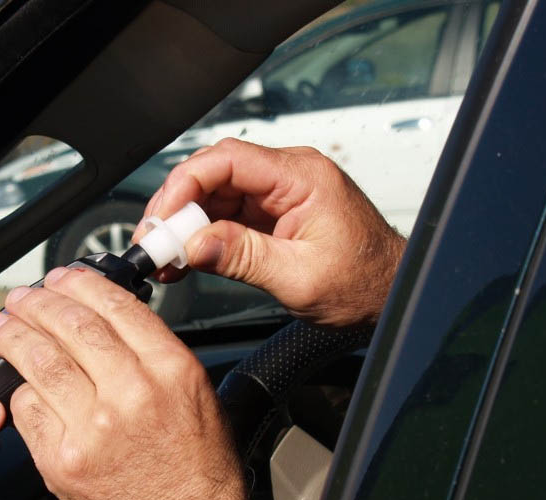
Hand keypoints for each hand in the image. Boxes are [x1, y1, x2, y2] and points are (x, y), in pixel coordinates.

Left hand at [0, 267, 248, 499]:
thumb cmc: (198, 475)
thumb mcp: (199, 399)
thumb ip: (156, 357)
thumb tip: (112, 322)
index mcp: (172, 370)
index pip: (115, 306)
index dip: (80, 284)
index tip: (63, 278)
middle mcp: (132, 392)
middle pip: (70, 325)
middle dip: (37, 302)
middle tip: (22, 297)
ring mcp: (93, 427)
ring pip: (39, 361)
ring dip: (13, 336)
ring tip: (1, 326)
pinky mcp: (63, 460)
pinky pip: (28, 410)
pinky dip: (19, 393)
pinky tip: (16, 384)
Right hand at [138, 137, 406, 325]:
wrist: (392, 294)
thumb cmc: (365, 283)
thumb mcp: (299, 277)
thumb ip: (244, 257)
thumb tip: (194, 245)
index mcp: (302, 177)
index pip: (228, 159)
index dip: (185, 184)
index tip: (162, 218)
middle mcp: (289, 176)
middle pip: (215, 173)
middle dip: (177, 206)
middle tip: (154, 241)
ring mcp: (279, 194)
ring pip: (215, 194)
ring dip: (185, 223)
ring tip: (164, 256)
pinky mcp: (273, 214)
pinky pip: (226, 214)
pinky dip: (202, 235)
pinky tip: (185, 257)